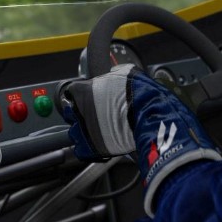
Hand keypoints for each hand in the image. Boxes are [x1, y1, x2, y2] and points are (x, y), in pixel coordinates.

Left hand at [61, 64, 221, 214]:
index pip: (71, 92)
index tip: (86, 97)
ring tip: (98, 130)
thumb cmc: (142, 96)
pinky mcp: (91, 148)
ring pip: (74, 132)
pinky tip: (98, 143)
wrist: (151, 118)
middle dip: (79, 113)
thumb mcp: (128, 73)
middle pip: (70, 113)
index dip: (79, 94)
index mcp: (84, 91)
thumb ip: (114, 74)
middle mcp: (80, 111)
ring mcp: (84, 131)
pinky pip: (81, 150)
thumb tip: (115, 72)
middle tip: (93, 114)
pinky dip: (88, 148)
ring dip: (84, 131)